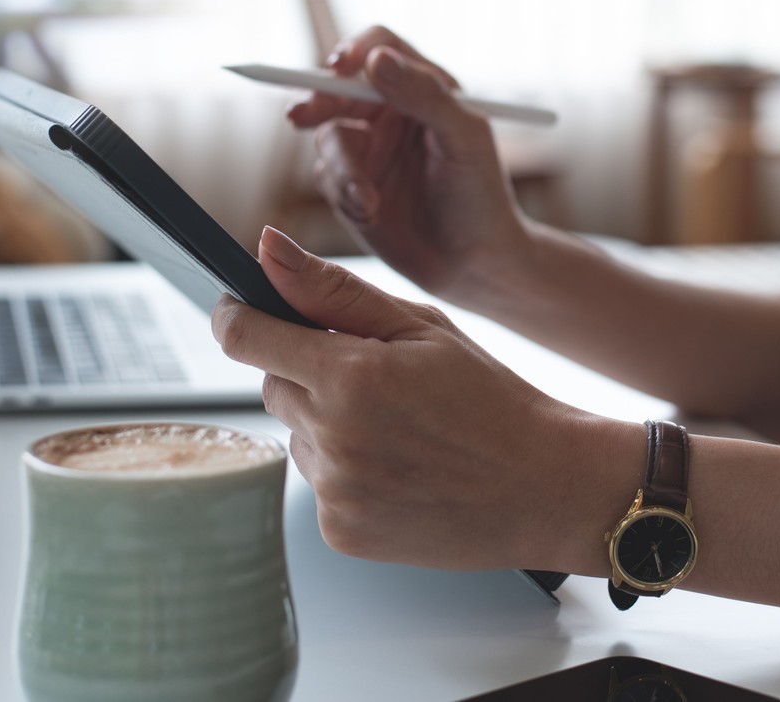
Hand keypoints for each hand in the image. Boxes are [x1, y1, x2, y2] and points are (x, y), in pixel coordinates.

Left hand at [212, 226, 636, 572]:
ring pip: (296, 436)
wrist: (544, 487)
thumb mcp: (421, 327)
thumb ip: (333, 290)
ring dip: (327, 425)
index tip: (237, 307)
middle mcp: (334, 439)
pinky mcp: (340, 532)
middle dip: (307, 373)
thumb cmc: (491, 400)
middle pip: (273, 387)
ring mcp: (335, 493)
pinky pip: (318, 484)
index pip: (246, 338)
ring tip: (398, 430)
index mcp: (351, 377)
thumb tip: (266, 247)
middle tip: (375, 379)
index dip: (235, 315)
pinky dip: (344, 472)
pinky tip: (397, 468)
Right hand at [287, 25, 529, 302]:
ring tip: (368, 201)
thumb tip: (375, 58)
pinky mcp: (348, 187)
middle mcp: (389, 112)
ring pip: (328, 137)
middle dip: (318, 101)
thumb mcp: (463, 138)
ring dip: (343, 169)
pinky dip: (344, 196)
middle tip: (301, 118)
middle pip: (337, 87)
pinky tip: (372, 214)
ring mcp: (366, 149)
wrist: (473, 264)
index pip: (379, 48)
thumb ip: (423, 94)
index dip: (355, 50)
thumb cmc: (480, 195)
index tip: (340, 66)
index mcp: (422, 88)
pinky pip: (327, 177)